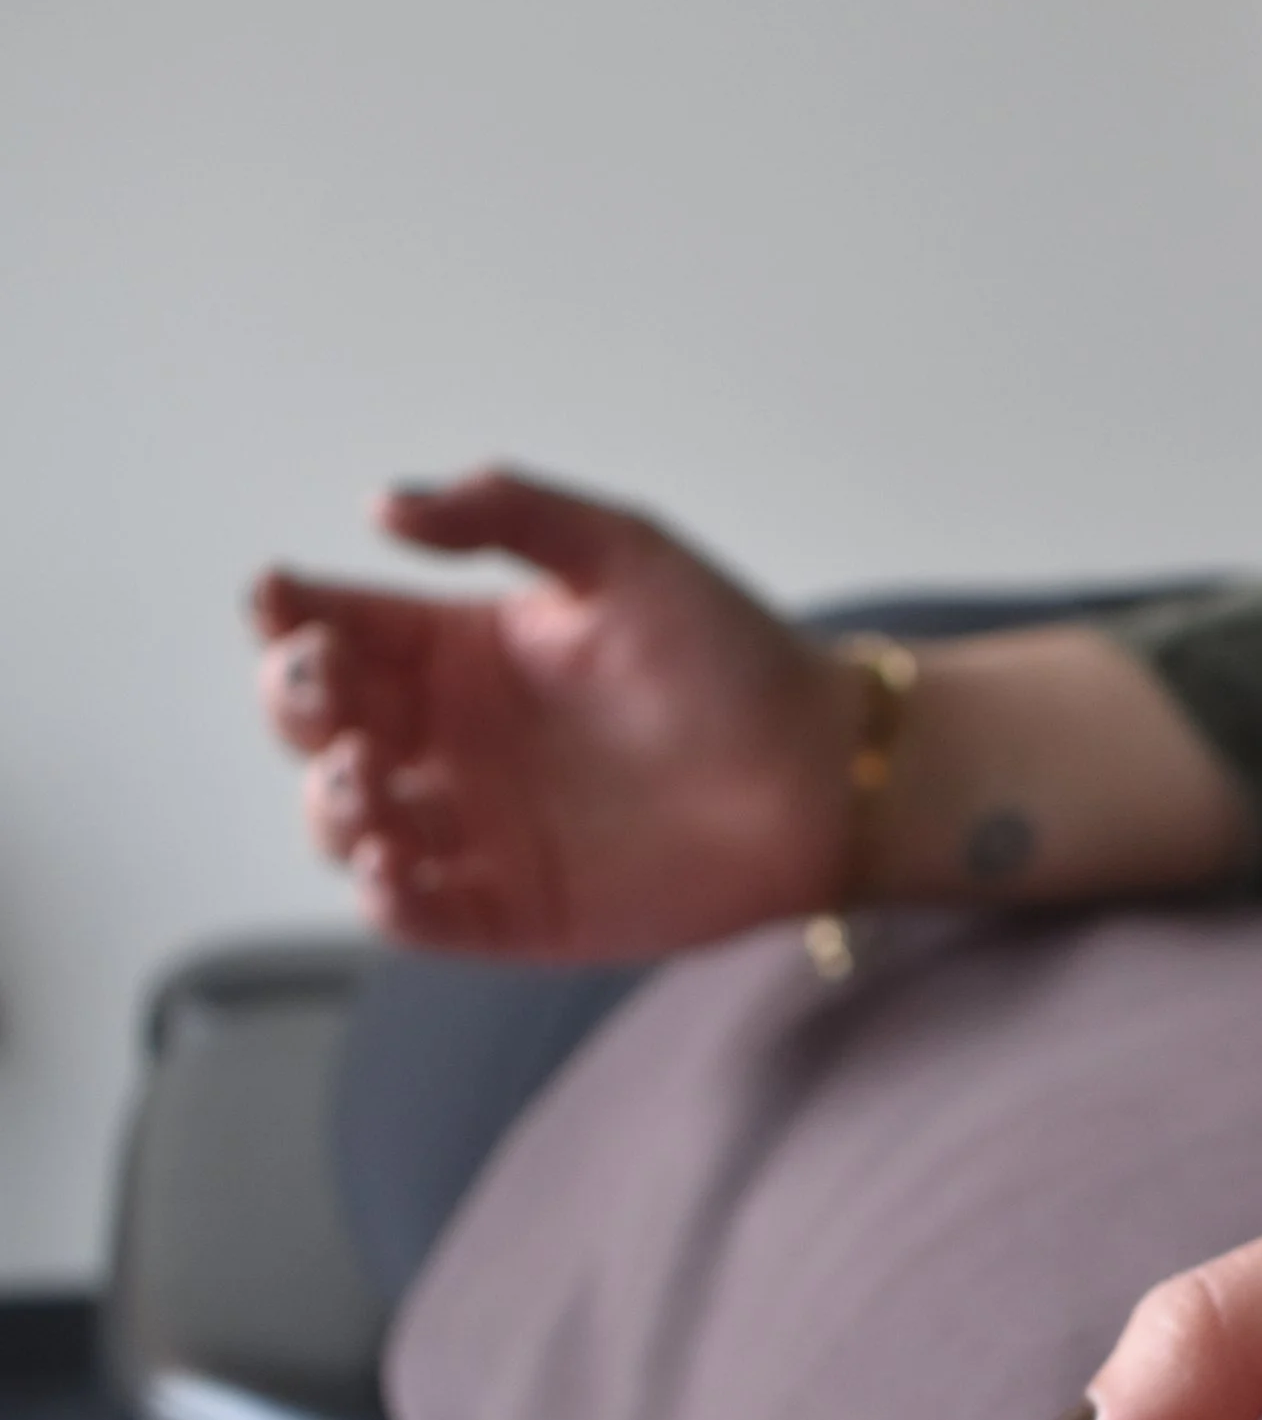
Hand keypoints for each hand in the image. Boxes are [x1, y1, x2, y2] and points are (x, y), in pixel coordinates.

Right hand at [253, 469, 854, 954]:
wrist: (823, 772)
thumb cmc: (731, 654)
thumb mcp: (623, 552)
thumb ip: (510, 514)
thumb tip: (385, 503)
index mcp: (460, 648)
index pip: (337, 627)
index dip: (288, 614)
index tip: (280, 598)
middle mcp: (451, 740)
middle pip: (318, 725)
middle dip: (297, 703)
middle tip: (330, 689)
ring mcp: (475, 829)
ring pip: (346, 825)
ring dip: (331, 802)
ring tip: (369, 779)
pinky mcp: (512, 911)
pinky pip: (417, 916)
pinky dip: (385, 899)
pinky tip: (392, 868)